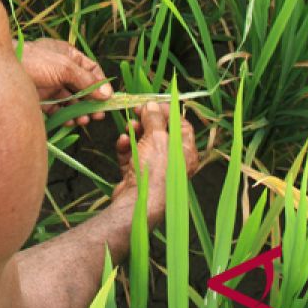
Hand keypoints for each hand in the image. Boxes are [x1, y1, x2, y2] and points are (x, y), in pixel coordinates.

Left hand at [19, 38, 112, 126]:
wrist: (0, 73)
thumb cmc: (33, 61)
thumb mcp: (64, 67)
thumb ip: (86, 81)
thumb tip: (107, 93)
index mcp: (67, 55)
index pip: (91, 68)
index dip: (101, 83)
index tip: (108, 98)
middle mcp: (60, 69)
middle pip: (82, 86)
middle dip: (92, 100)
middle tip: (99, 115)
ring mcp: (50, 84)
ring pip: (70, 99)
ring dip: (80, 110)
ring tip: (85, 120)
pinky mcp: (40, 99)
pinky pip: (57, 108)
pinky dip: (66, 115)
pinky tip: (72, 122)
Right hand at [111, 103, 199, 222]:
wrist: (138, 203)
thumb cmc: (155, 171)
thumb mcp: (157, 138)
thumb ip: (154, 119)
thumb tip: (152, 105)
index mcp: (185, 153)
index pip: (181, 126)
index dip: (168, 112)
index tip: (154, 103)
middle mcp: (173, 161)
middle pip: (160, 133)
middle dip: (147, 121)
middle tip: (137, 111)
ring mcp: (155, 169)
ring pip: (144, 143)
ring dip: (135, 133)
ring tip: (129, 127)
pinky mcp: (138, 176)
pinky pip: (132, 156)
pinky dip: (126, 148)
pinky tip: (122, 142)